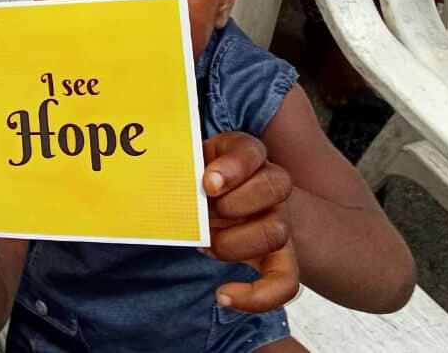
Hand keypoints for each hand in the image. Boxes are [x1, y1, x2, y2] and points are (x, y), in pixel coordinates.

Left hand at [201, 132, 298, 312]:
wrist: (222, 202)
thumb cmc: (200, 180)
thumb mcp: (190, 163)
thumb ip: (184, 168)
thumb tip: (163, 178)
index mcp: (246, 155)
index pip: (251, 151)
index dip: (233, 168)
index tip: (208, 183)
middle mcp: (270, 183)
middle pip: (276, 185)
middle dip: (234, 203)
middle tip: (205, 213)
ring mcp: (278, 219)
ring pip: (278, 231)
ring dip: (234, 243)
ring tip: (206, 243)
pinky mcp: (279, 257)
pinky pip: (285, 281)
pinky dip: (257, 295)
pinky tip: (224, 295)